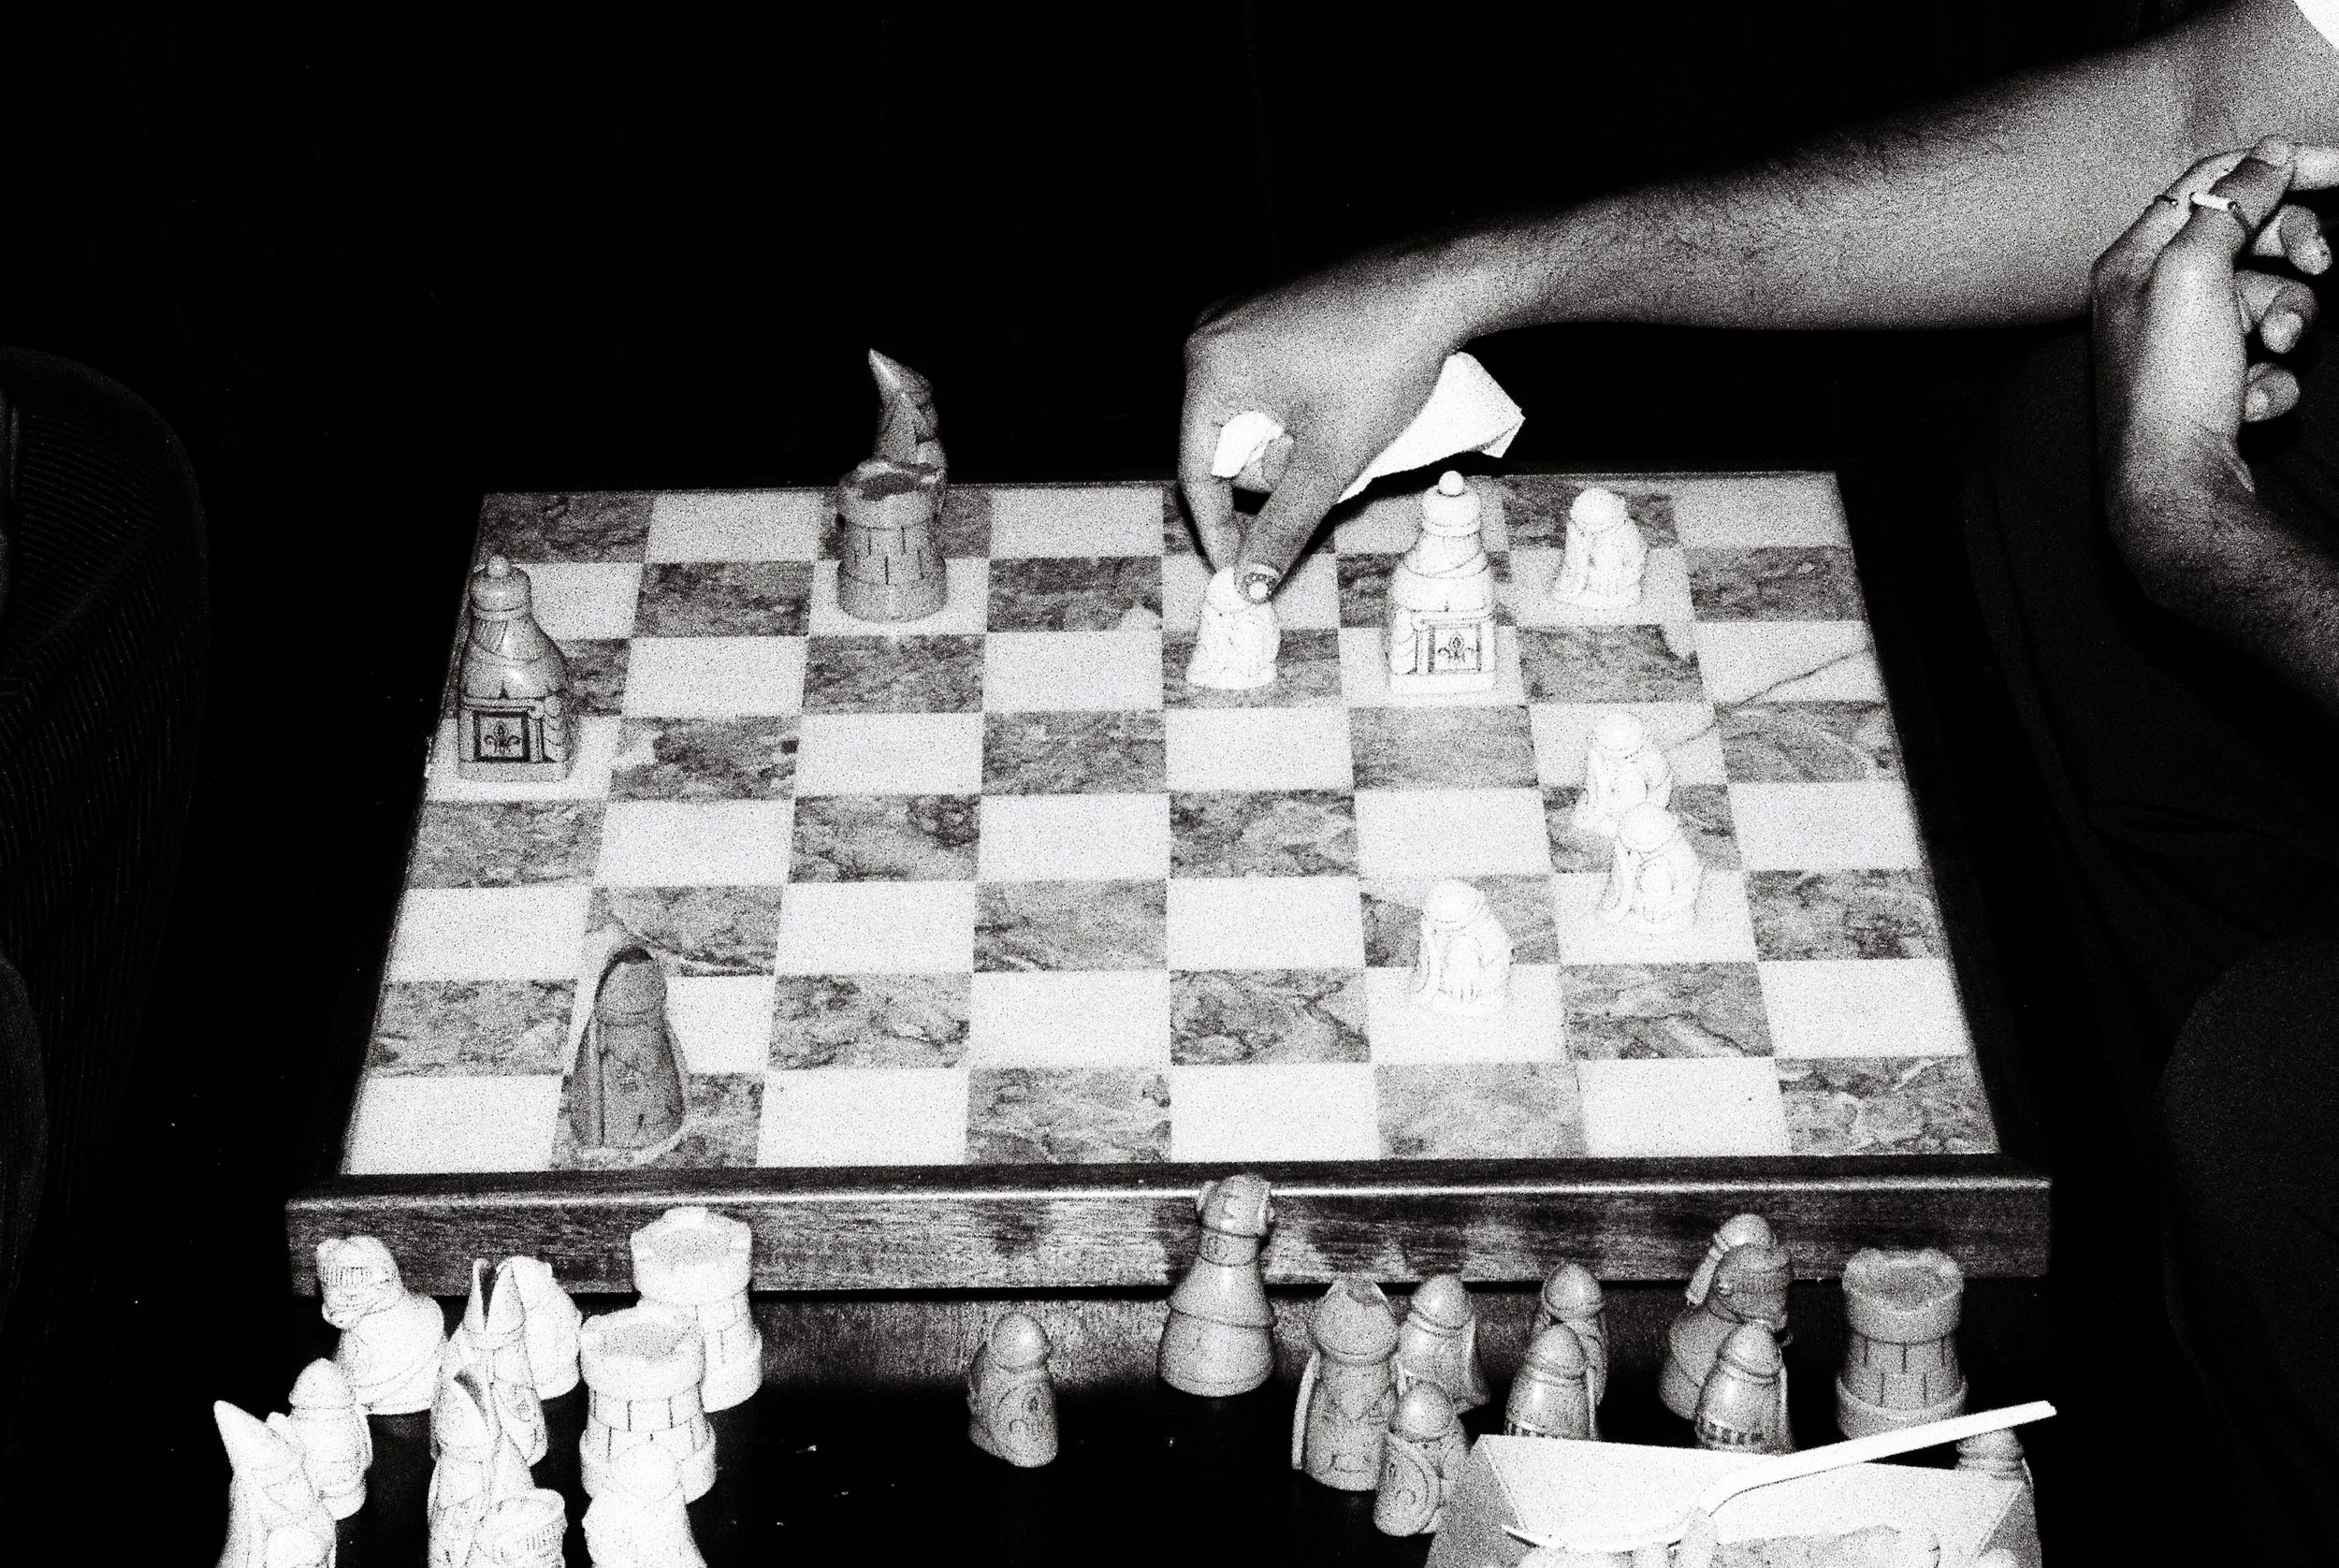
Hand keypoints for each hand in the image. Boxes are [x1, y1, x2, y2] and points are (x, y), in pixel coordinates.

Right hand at [1178, 242, 1476, 589]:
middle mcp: (1211, 332)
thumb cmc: (1385, 362)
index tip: (1240, 567)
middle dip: (1271, 470)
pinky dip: (1294, 410)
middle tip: (1327, 466)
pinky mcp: (1270, 307)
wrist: (1441, 284)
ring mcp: (1241, 314)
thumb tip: (1249, 583)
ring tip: (1339, 432)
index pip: (1196, 469)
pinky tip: (1336, 407)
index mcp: (1210, 366)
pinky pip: (1264, 380)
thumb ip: (1285, 525)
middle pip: (1222, 442)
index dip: (1217, 527)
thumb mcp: (1332, 459)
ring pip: (1247, 414)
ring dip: (1287, 441)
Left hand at [2090, 138, 2337, 499]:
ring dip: (2288, 322)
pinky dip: (2270, 380)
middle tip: (2323, 266)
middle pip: (2249, 237)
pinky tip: (2246, 406)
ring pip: (2269, 301)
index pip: (2212, 180)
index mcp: (2135, 260)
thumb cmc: (2171, 383)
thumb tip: (2270, 153)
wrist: (2172, 488)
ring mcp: (2186, 346)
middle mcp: (2152, 298)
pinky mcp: (2213, 389)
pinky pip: (2266, 361)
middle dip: (2295, 249)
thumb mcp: (2192, 273)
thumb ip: (2230, 205)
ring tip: (2273, 350)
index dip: (2279, 167)